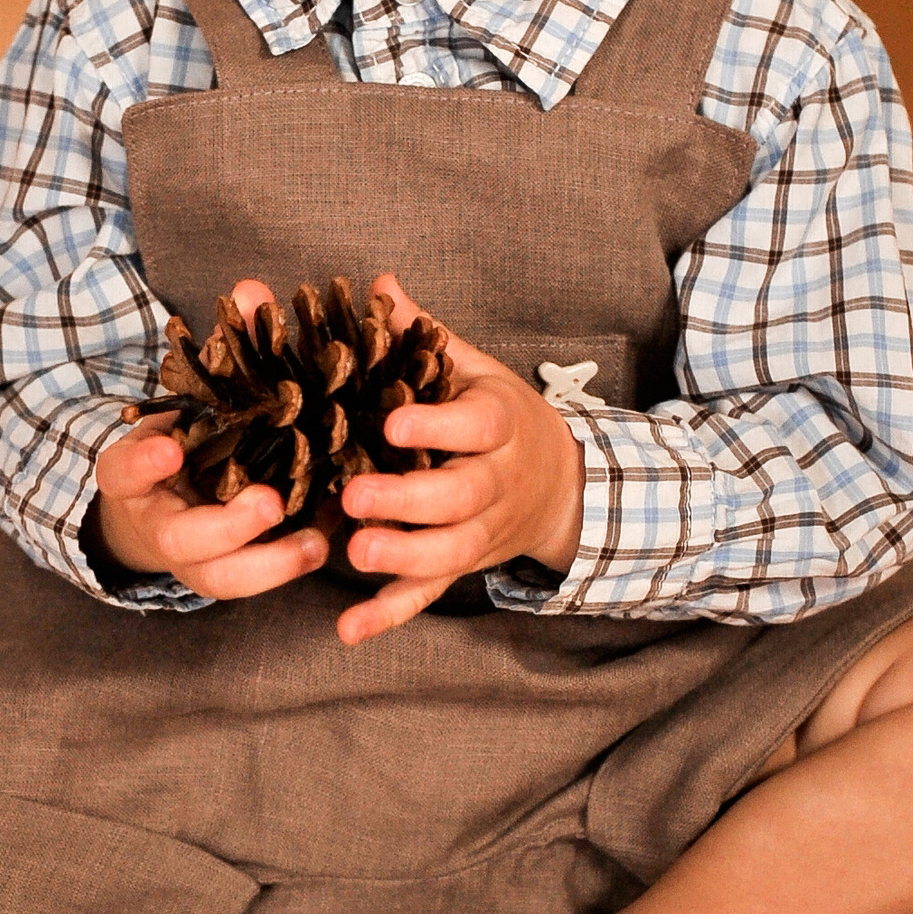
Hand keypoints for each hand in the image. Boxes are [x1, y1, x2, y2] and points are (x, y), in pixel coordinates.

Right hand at [91, 277, 332, 600]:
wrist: (158, 503)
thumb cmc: (184, 436)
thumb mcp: (187, 397)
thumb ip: (219, 348)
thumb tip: (252, 290)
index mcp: (136, 475)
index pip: (124, 470)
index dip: (142, 461)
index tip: (168, 446)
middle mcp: (160, 524)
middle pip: (181, 541)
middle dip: (226, 527)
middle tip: (268, 503)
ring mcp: (194, 560)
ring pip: (223, 579)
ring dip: (270, 564)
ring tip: (317, 544)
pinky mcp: (228, 574)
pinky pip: (255, 581)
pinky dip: (291, 566)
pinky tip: (333, 540)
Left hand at [333, 270, 584, 647]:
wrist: (563, 487)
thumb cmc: (500, 419)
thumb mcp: (473, 371)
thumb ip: (423, 335)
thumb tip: (378, 283)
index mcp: (497, 425)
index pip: (477, 426)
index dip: (440, 427)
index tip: (396, 422)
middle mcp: (496, 483)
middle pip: (460, 498)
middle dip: (410, 503)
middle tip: (356, 498)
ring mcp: (482, 531)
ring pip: (451, 552)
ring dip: (404, 559)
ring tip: (356, 554)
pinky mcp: (463, 567)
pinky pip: (429, 595)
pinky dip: (390, 615)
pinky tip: (349, 630)